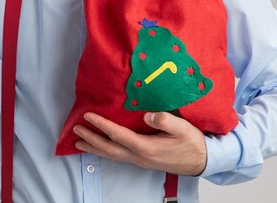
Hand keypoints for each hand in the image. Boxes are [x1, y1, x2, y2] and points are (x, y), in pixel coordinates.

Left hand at [73, 112, 206, 175]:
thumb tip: (147, 115)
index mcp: (146, 147)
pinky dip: (106, 152)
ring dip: (95, 148)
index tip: (88, 115)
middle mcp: (139, 156)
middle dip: (91, 139)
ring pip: (112, 155)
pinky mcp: (143, 160)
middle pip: (109, 149)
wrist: (201, 161)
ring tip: (79, 143)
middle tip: (75, 131)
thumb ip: (165, 120)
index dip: (102, 125)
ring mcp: (140, 160)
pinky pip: (119, 156)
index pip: (118, 135)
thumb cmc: (192, 143)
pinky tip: (101, 148)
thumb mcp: (182, 128)